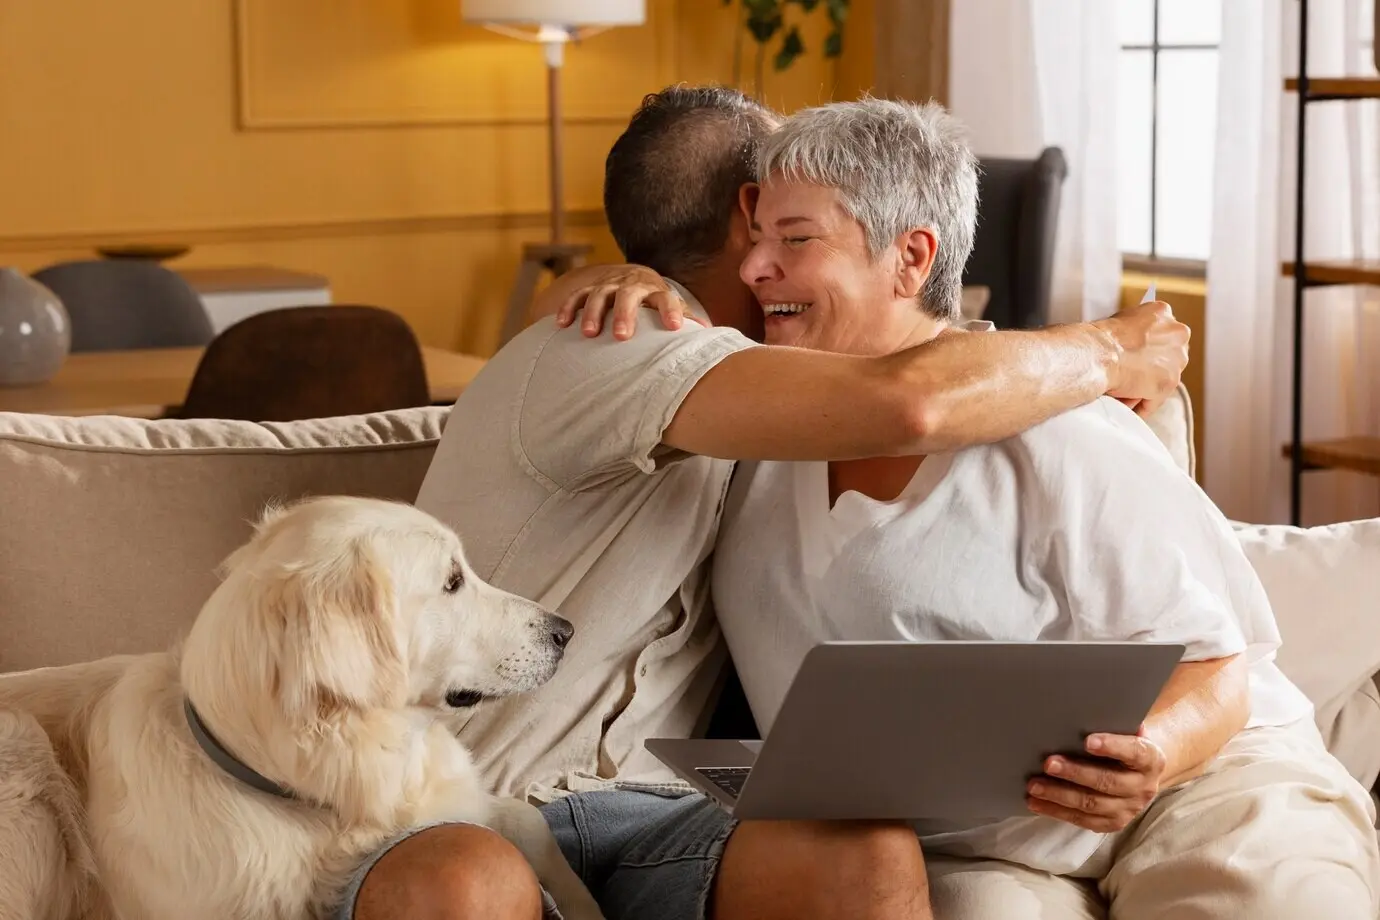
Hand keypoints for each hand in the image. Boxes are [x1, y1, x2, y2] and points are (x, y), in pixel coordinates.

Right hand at [551, 265, 704, 340]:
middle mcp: (632, 284)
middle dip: (624, 314)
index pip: (666, 298)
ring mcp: (609, 284)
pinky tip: (560, 324)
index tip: (674, 327)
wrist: (633, 276)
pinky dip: (568, 308)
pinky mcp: (590, 287)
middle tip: (620, 336)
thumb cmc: (655, 301)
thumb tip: (708, 332)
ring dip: (592, 312)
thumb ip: (685, 317)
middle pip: (628, 295)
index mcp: (656, 290)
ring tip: (588, 334)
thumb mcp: (670, 305)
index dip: (671, 310)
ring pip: (599, 294)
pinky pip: (577, 295)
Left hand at [1026, 730, 1167, 832]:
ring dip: (1059, 795)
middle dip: (1075, 773)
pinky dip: (1056, 811)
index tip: (1087, 741)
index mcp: (1151, 759)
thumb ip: (1114, 724)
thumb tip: (1087, 712)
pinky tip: (1036, 802)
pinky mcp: (1112, 824)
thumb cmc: (1124, 744)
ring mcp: (1128, 809)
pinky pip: (1082, 820)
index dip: (1112, 746)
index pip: (1135, 752)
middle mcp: (1143, 787)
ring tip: (1034, 785)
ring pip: (1091, 804)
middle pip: (1107, 781)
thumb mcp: (1126, 732)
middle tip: (1048, 763)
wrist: (1140, 772)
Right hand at [1093, 300, 1190, 418]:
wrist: (1097, 353)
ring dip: (1144, 387)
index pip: (1161, 333)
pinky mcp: (1169, 382)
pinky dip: (1140, 405)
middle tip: (1128, 375)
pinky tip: (1123, 403)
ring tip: (1122, 392)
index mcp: (1162, 311)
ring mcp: (1176, 358)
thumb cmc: (1099, 339)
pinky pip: (1153, 400)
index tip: (1135, 356)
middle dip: (1150, 367)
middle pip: (1168, 356)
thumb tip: (1134, 347)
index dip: (1147, 348)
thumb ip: (1136, 332)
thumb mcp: (1120, 321)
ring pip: (1161, 378)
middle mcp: (1177, 332)